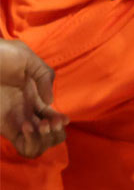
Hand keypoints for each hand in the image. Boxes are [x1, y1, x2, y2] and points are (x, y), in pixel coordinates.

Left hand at [0, 40, 67, 157]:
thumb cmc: (1, 55)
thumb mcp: (28, 59)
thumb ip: (44, 76)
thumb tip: (50, 101)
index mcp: (33, 95)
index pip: (50, 115)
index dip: (59, 121)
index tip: (62, 119)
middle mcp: (25, 109)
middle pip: (45, 131)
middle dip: (54, 133)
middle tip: (51, 124)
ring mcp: (14, 119)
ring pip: (35, 141)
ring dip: (43, 139)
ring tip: (41, 127)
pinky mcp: (3, 126)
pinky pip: (20, 143)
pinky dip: (29, 142)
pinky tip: (27, 128)